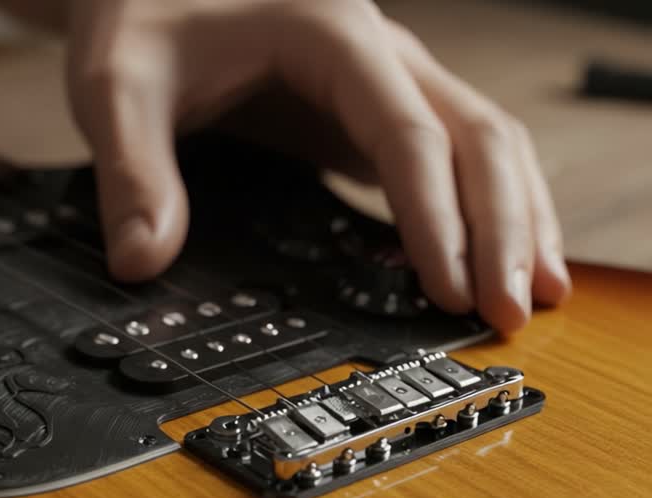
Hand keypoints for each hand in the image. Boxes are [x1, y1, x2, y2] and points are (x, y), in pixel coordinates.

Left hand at [62, 0, 570, 332]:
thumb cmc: (141, 16)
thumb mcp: (117, 86)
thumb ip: (134, 170)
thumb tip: (142, 259)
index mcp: (329, 33)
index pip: (408, 131)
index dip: (435, 215)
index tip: (447, 286)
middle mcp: (377, 53)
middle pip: (476, 135)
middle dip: (502, 226)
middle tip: (509, 313)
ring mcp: (383, 82)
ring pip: (485, 141)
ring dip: (516, 217)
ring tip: (535, 296)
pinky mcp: (370, 113)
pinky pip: (452, 156)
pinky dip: (482, 208)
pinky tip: (486, 262)